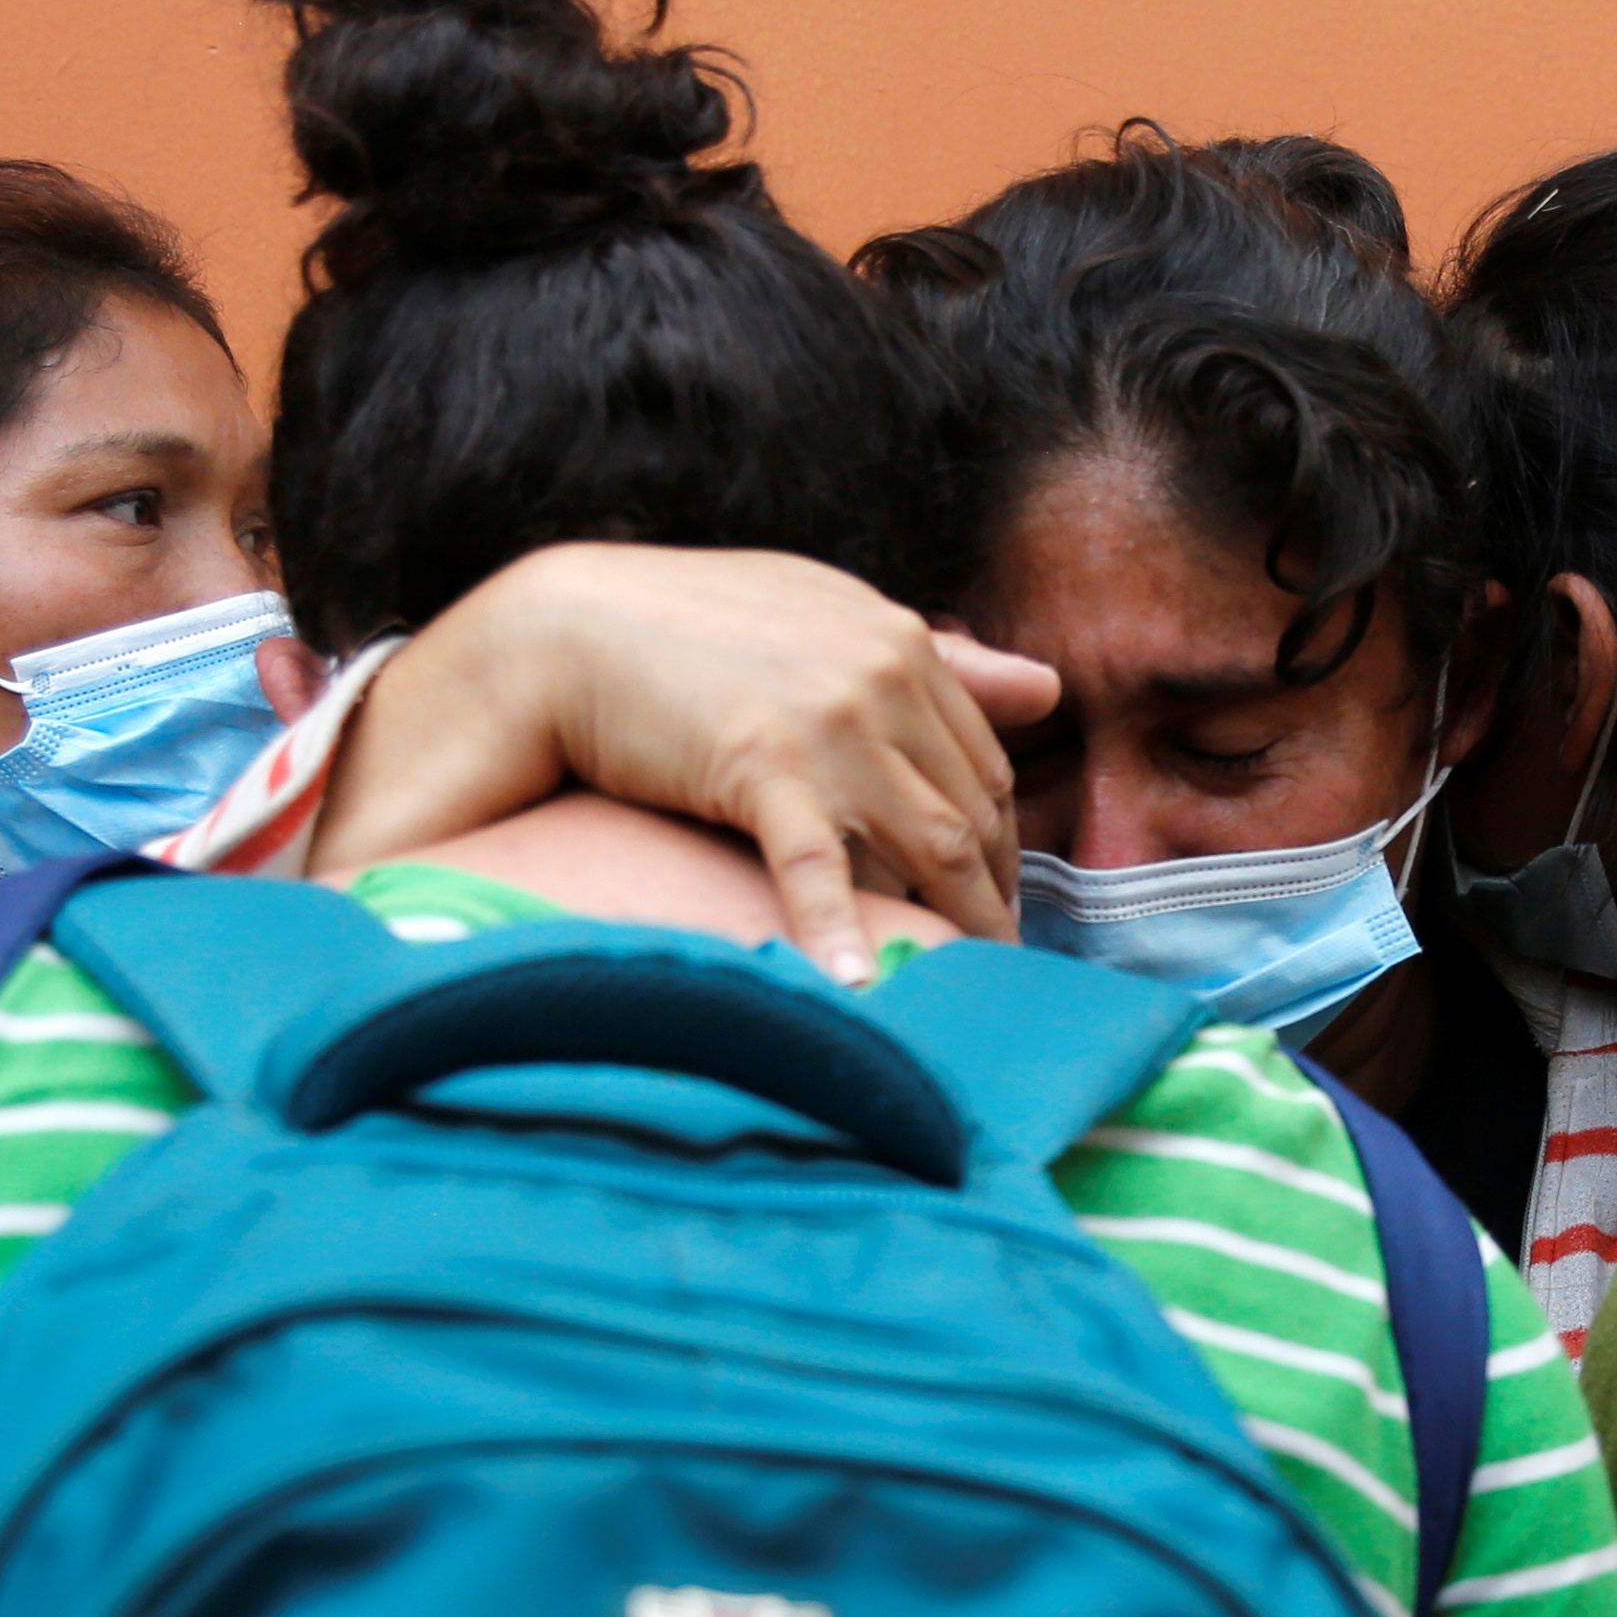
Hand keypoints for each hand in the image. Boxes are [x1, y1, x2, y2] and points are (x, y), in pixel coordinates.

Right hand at [307, 545, 1049, 981]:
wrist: (567, 630)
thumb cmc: (689, 629)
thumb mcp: (826, 619)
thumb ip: (940, 662)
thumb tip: (1048, 689)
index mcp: (901, 644)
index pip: (984, 766)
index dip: (999, 846)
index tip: (993, 902)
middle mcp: (883, 676)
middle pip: (973, 812)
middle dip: (991, 897)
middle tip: (993, 968)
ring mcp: (828, 720)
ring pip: (932, 845)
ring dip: (960, 928)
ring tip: (968, 996)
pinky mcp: (761, 764)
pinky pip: (820, 865)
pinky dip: (841, 931)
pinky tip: (857, 990)